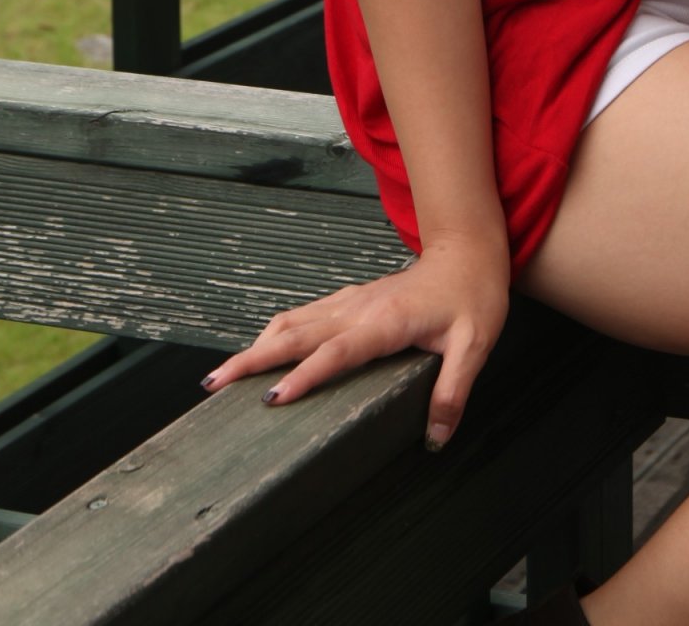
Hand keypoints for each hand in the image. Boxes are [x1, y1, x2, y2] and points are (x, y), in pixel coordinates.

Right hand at [199, 232, 513, 449]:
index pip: (337, 352)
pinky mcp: (350, 300)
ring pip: (293, 321)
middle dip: (252, 359)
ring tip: (222, 374)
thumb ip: (453, 390)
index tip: (272, 398)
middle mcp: (360, 308)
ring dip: (256, 345)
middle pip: (296, 334)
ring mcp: (351, 301)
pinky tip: (262, 350)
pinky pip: (304, 315)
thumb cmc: (473, 294)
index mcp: (387, 321)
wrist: (470, 251)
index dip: (305, 376)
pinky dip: (276, 333)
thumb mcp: (475, 344)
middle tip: (214, 384)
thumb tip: (434, 438)